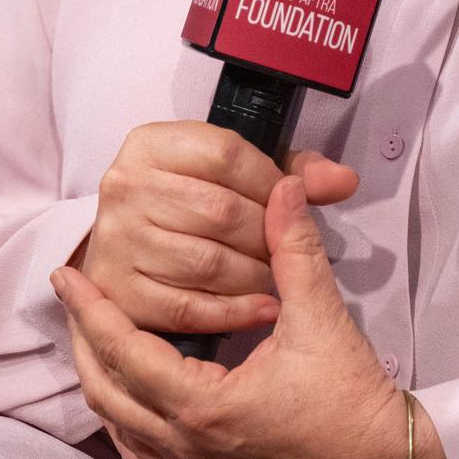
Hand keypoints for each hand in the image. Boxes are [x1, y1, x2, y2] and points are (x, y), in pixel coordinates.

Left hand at [53, 176, 418, 458]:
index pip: (125, 349)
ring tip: (97, 341)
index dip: (90, 308)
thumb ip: (294, 248)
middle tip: (75, 301)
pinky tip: (129, 412)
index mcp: (203, 405)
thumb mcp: (321, 316)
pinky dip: (128, 433)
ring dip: (103, 384)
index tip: (65, 274)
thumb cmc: (353, 396)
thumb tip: (284, 187)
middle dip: (85, 342)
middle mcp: (187, 448)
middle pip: (107, 392)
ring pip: (120, 432)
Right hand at [75, 121, 358, 335]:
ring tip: (271, 279)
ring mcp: (115, 240)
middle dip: (266, 237)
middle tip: (281, 251)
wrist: (131, 241)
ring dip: (254, 277)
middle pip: (221, 211)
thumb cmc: (192, 202)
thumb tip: (344, 180)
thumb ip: (294, 172)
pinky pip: (186, 309)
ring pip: (207, 263)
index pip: (228, 155)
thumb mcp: (237, 174)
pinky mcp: (116, 291)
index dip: (271, 183)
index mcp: (150, 144)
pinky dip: (234, 314)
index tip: (288, 203)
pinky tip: (261, 310)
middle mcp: (123, 186)